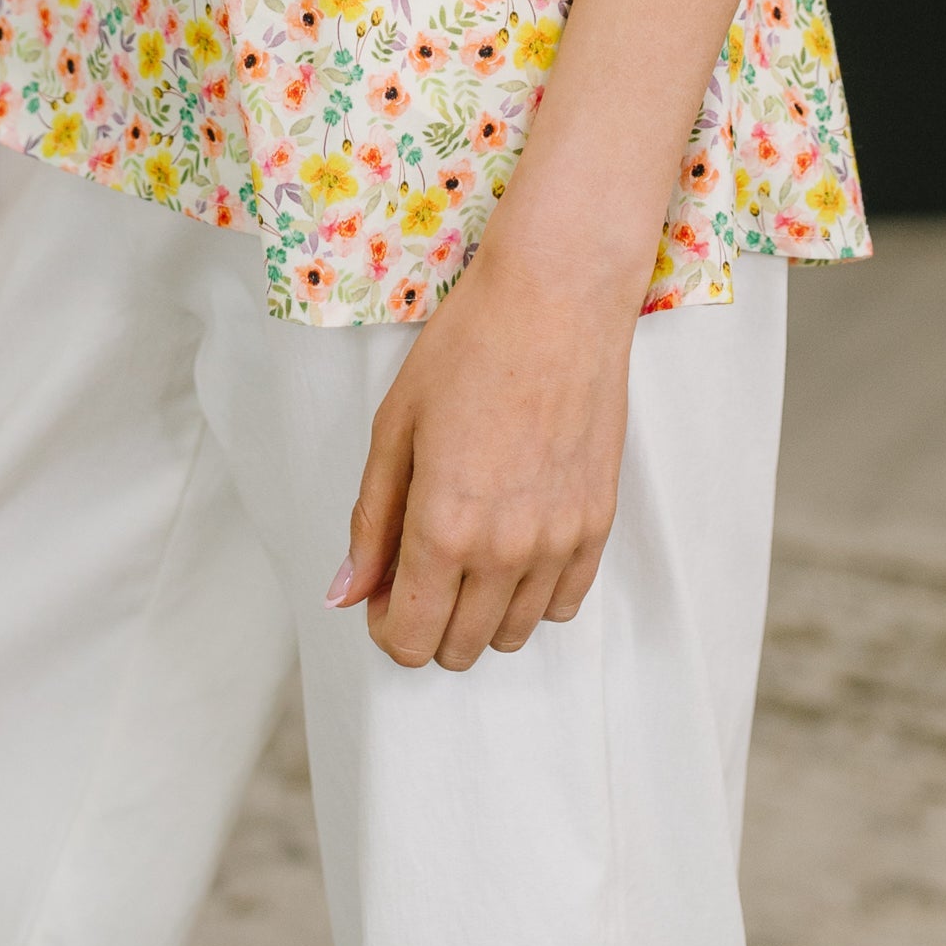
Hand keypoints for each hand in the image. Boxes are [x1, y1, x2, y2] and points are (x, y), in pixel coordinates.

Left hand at [328, 236, 640, 668]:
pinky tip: (514, 548)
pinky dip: (531, 595)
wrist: (557, 298)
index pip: (410, 639)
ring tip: (468, 550)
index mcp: (443, 528)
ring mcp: (559, 542)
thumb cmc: (468, 347)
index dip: (385, 624)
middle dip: (427, 620)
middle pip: (458, 647)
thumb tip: (346, 596)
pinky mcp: (598, 524)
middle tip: (419, 562)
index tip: (383, 588)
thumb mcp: (395, 426)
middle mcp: (505, 552)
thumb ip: (371, 520)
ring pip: (511, 634)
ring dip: (479, 612)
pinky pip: (562, 604)